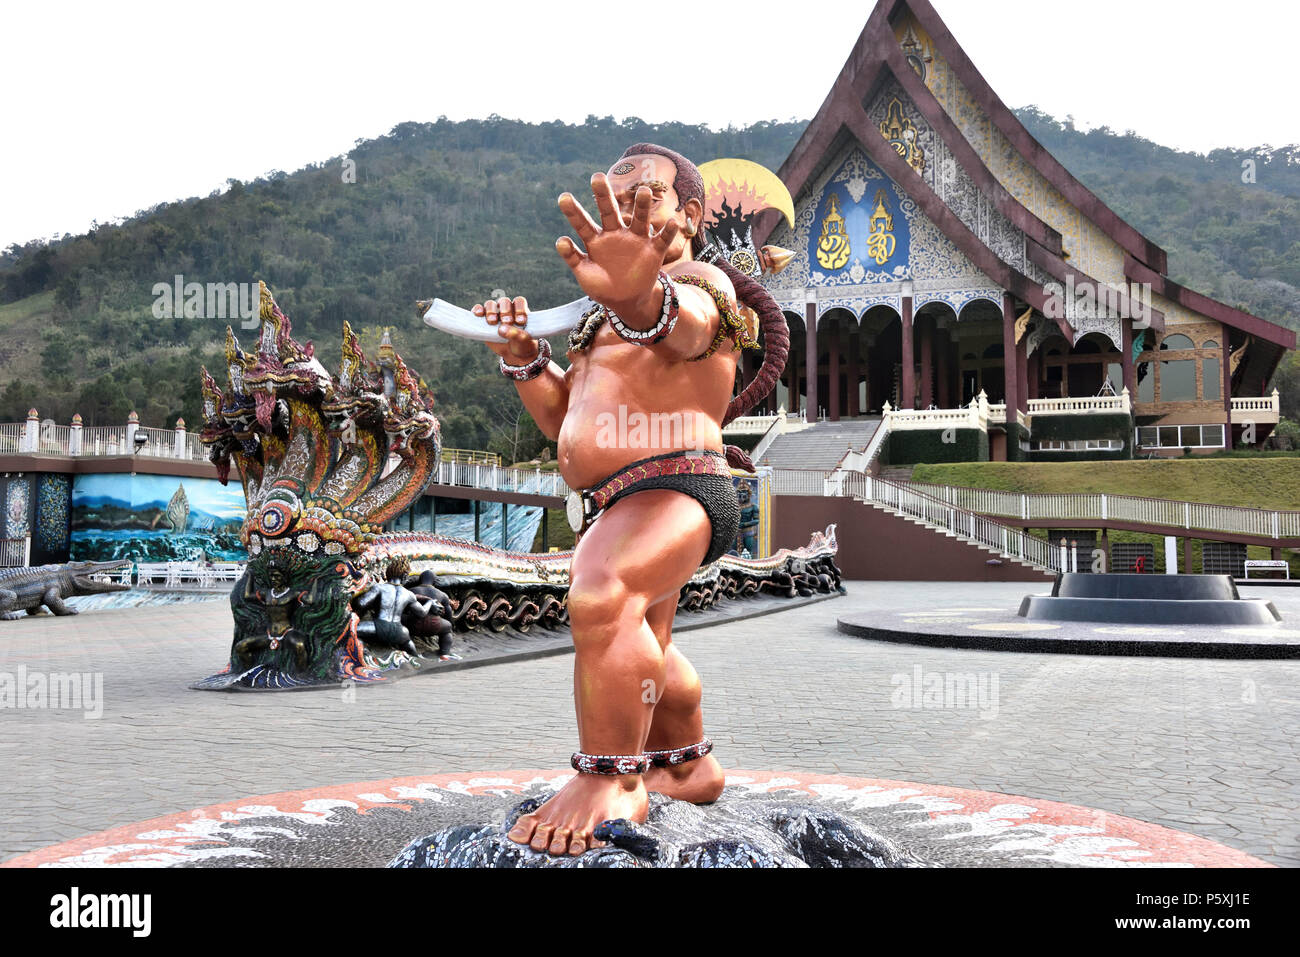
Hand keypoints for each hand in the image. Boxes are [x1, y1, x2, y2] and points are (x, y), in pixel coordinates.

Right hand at [474, 296, 538, 360]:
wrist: (513, 353)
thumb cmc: (521, 344)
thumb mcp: (523, 341)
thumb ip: (516, 334)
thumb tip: (501, 329)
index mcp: (520, 310)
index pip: (519, 302)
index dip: (519, 309)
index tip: (519, 322)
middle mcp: (507, 308)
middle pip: (504, 302)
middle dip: (505, 312)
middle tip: (507, 322)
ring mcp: (494, 313)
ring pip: (490, 304)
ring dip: (491, 312)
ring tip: (492, 322)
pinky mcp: (483, 319)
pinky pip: (478, 309)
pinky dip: (478, 310)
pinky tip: (478, 314)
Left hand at [555, 173, 680, 316]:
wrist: (626, 302)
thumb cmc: (602, 286)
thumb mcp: (584, 274)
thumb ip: (573, 258)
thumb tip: (560, 240)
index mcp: (596, 240)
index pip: (582, 223)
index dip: (573, 212)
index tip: (563, 197)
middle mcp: (615, 235)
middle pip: (609, 211)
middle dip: (603, 195)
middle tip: (596, 177)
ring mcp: (636, 241)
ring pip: (640, 219)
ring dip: (642, 206)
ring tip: (643, 191)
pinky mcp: (654, 251)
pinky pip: (663, 239)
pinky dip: (668, 231)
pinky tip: (672, 222)